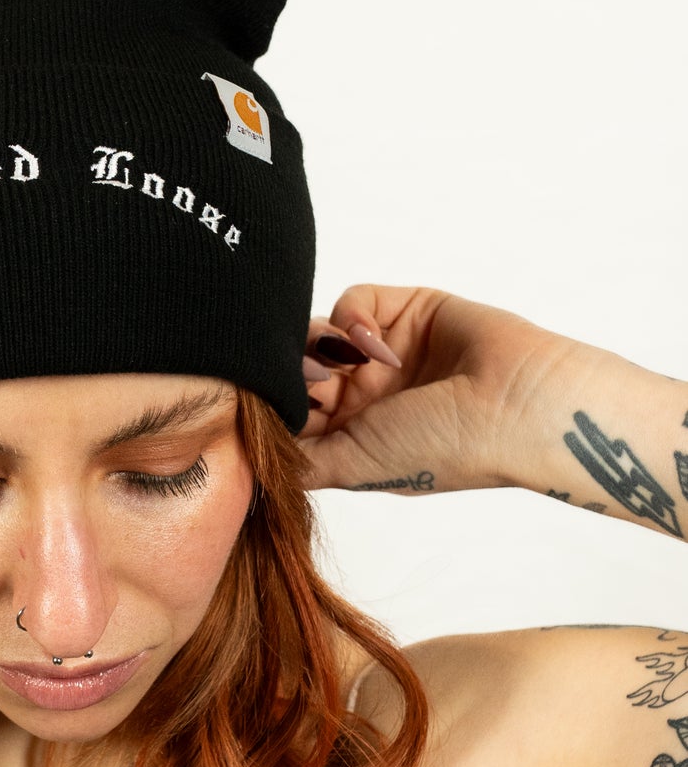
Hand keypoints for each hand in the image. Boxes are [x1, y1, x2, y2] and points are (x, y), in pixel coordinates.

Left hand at [294, 284, 567, 495]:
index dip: (273, 406)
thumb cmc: (442, 448)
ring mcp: (385, 352)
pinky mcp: (406, 309)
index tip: (269, 410)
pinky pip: (353, 299)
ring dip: (318, 345)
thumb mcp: (353, 467)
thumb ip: (299, 463)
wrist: (515, 406)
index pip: (291, 413)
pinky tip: (378, 346)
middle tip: (314, 386)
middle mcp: (367, 396)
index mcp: (354, 437)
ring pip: (319, 332)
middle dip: (292, 373)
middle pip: (297, 368)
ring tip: (343, 368)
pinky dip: (354, 318)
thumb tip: (251, 463)